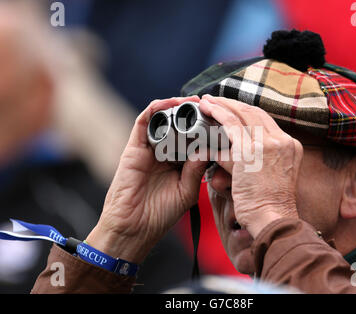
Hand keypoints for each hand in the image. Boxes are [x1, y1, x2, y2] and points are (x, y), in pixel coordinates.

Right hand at [86, 96, 208, 262]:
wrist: (133, 229)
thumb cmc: (160, 215)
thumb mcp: (186, 191)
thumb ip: (197, 170)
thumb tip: (208, 147)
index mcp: (178, 163)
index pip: (194, 139)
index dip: (207, 128)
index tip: (222, 120)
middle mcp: (164, 153)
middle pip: (180, 125)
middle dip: (196, 114)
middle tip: (212, 105)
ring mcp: (148, 149)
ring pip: (164, 119)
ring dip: (179, 107)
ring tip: (196, 102)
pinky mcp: (134, 147)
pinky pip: (144, 121)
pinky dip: (157, 109)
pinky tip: (172, 104)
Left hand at [199, 95, 302, 237]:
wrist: (274, 219)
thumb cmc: (268, 207)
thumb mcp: (268, 179)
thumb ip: (252, 162)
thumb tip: (223, 153)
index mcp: (291, 146)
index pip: (266, 122)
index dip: (247, 113)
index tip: (233, 109)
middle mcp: (282, 141)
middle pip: (255, 113)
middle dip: (234, 105)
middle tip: (216, 100)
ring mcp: (268, 144)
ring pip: (242, 115)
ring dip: (223, 106)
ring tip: (207, 101)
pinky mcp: (250, 151)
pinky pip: (230, 125)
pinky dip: (218, 114)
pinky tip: (207, 108)